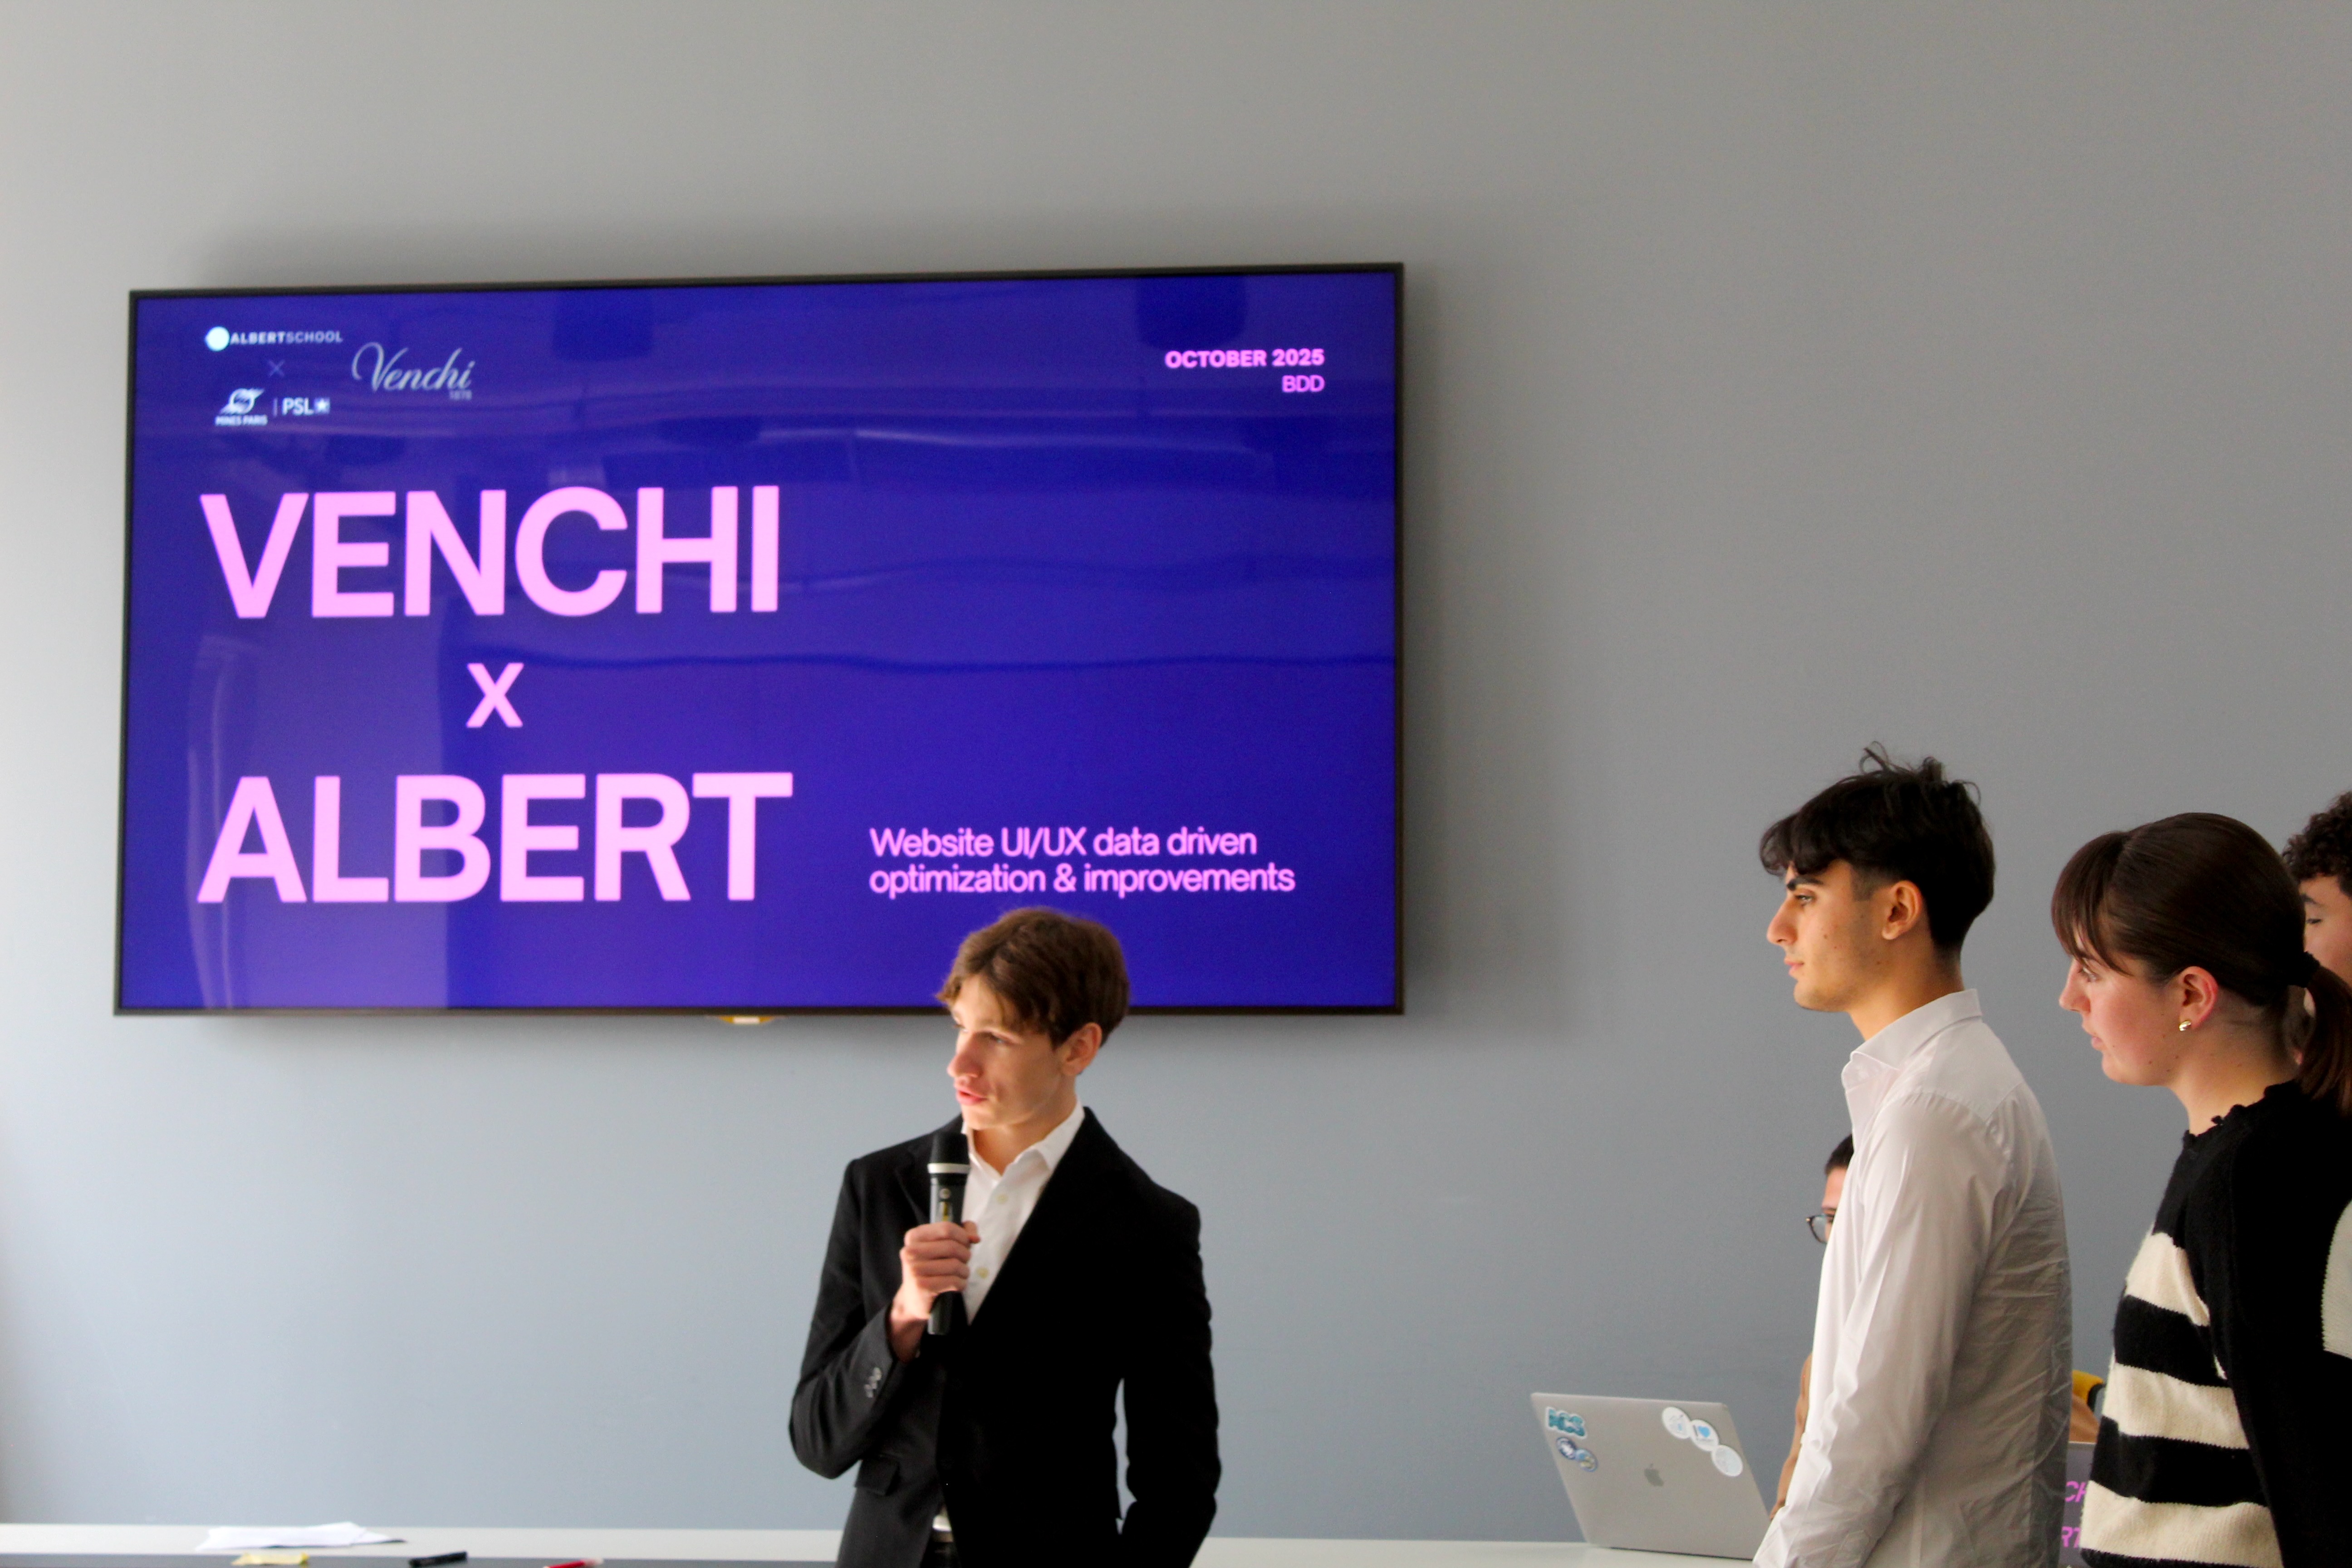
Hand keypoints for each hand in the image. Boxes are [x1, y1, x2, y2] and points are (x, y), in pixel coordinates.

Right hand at [888, 1219, 978, 1360]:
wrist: (914, 1298)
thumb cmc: (932, 1267)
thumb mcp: (942, 1245)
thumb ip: (962, 1232)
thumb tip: (975, 1237)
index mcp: (914, 1237)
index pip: (947, 1228)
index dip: (963, 1236)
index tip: (966, 1244)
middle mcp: (910, 1251)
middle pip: (952, 1246)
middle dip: (965, 1254)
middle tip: (964, 1261)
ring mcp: (914, 1270)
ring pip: (955, 1264)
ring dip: (965, 1271)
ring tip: (961, 1274)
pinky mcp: (922, 1286)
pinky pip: (954, 1281)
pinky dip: (961, 1283)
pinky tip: (957, 1285)